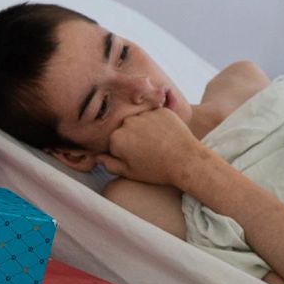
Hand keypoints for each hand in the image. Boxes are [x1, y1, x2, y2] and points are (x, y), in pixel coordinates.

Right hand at [97, 109, 211, 187]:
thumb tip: (97, 157)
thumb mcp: (129, 173)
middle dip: (131, 137)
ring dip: (144, 128)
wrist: (186, 161)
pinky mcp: (160, 110)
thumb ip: (109, 164)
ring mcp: (145, 114)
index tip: (134, 157)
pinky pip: (154, 114)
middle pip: (125, 128)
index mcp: (116, 138)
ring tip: (157, 142)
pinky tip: (165, 134)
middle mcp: (127, 123)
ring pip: (139, 120)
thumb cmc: (157, 170)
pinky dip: (158, 123)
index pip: (113, 142)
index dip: (122, 151)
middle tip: (147, 150)